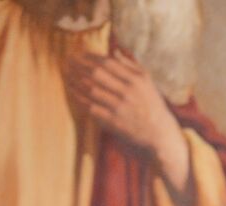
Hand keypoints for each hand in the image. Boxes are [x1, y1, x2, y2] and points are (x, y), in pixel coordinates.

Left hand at [66, 49, 190, 190]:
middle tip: (68, 60)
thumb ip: (132, 65)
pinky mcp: (113, 122)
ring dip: (76, 80)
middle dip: (80, 65)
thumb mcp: (148, 82)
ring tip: (66, 73)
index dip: (91, 57)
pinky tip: (71, 91)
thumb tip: (114, 51)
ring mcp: (119, 107)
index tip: (80, 53)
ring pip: (91, 90)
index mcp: (136, 80)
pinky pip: (91, 107)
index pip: (108, 63)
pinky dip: (79, 98)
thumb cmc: (153, 105)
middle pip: (97, 74)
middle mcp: (127, 92)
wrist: (160, 134)